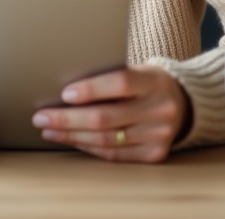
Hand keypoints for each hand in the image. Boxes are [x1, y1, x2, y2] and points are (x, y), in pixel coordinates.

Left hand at [31, 65, 190, 162]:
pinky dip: (88, 147)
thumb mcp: (137, 70)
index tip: (64, 93)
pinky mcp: (154, 155)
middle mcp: (160, 110)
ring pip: (106, 140)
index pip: (120, 83)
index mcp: (155, 81)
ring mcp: (159, 135)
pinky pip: (114, 155)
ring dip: (72, 135)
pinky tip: (70, 139)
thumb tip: (65, 91)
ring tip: (49, 129)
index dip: (91, 89)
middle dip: (68, 119)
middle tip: (41, 116)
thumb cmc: (148, 83)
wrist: (184, 103)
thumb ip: (110, 77)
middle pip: (106, 118)